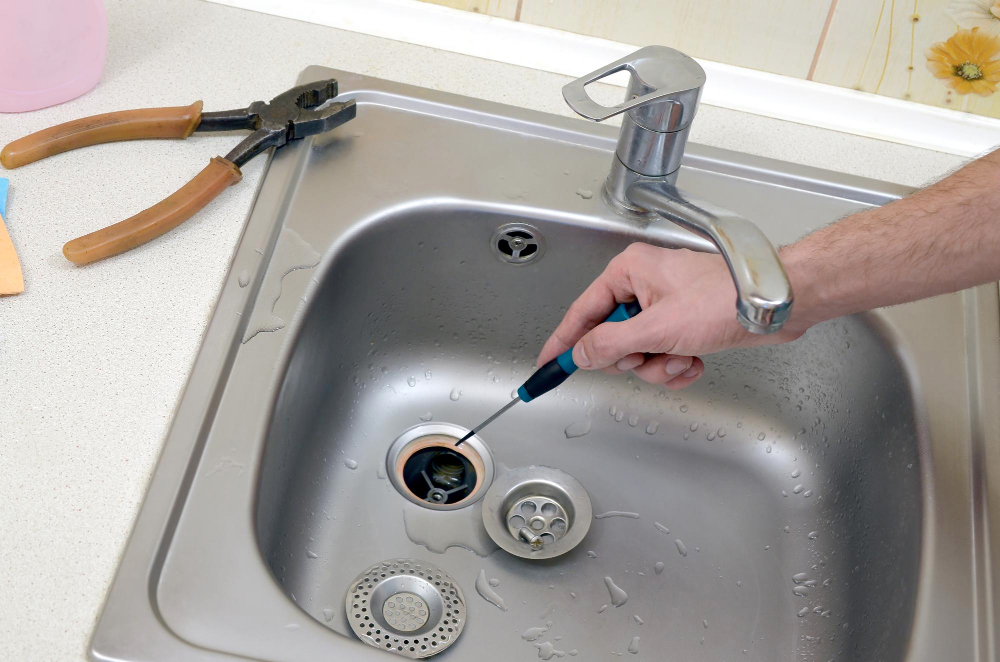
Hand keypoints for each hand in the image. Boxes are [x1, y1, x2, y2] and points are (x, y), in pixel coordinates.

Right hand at [536, 243, 807, 388]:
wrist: (772, 304)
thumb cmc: (724, 300)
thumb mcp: (656, 328)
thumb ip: (610, 344)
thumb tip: (580, 354)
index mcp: (628, 272)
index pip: (581, 312)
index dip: (564, 342)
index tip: (548, 364)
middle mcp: (643, 287)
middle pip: (610, 338)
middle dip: (631, 358)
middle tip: (647, 356)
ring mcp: (664, 308)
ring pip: (638, 354)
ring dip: (658, 366)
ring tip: (681, 358)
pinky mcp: (684, 326)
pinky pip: (662, 357)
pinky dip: (676, 366)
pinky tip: (695, 361)